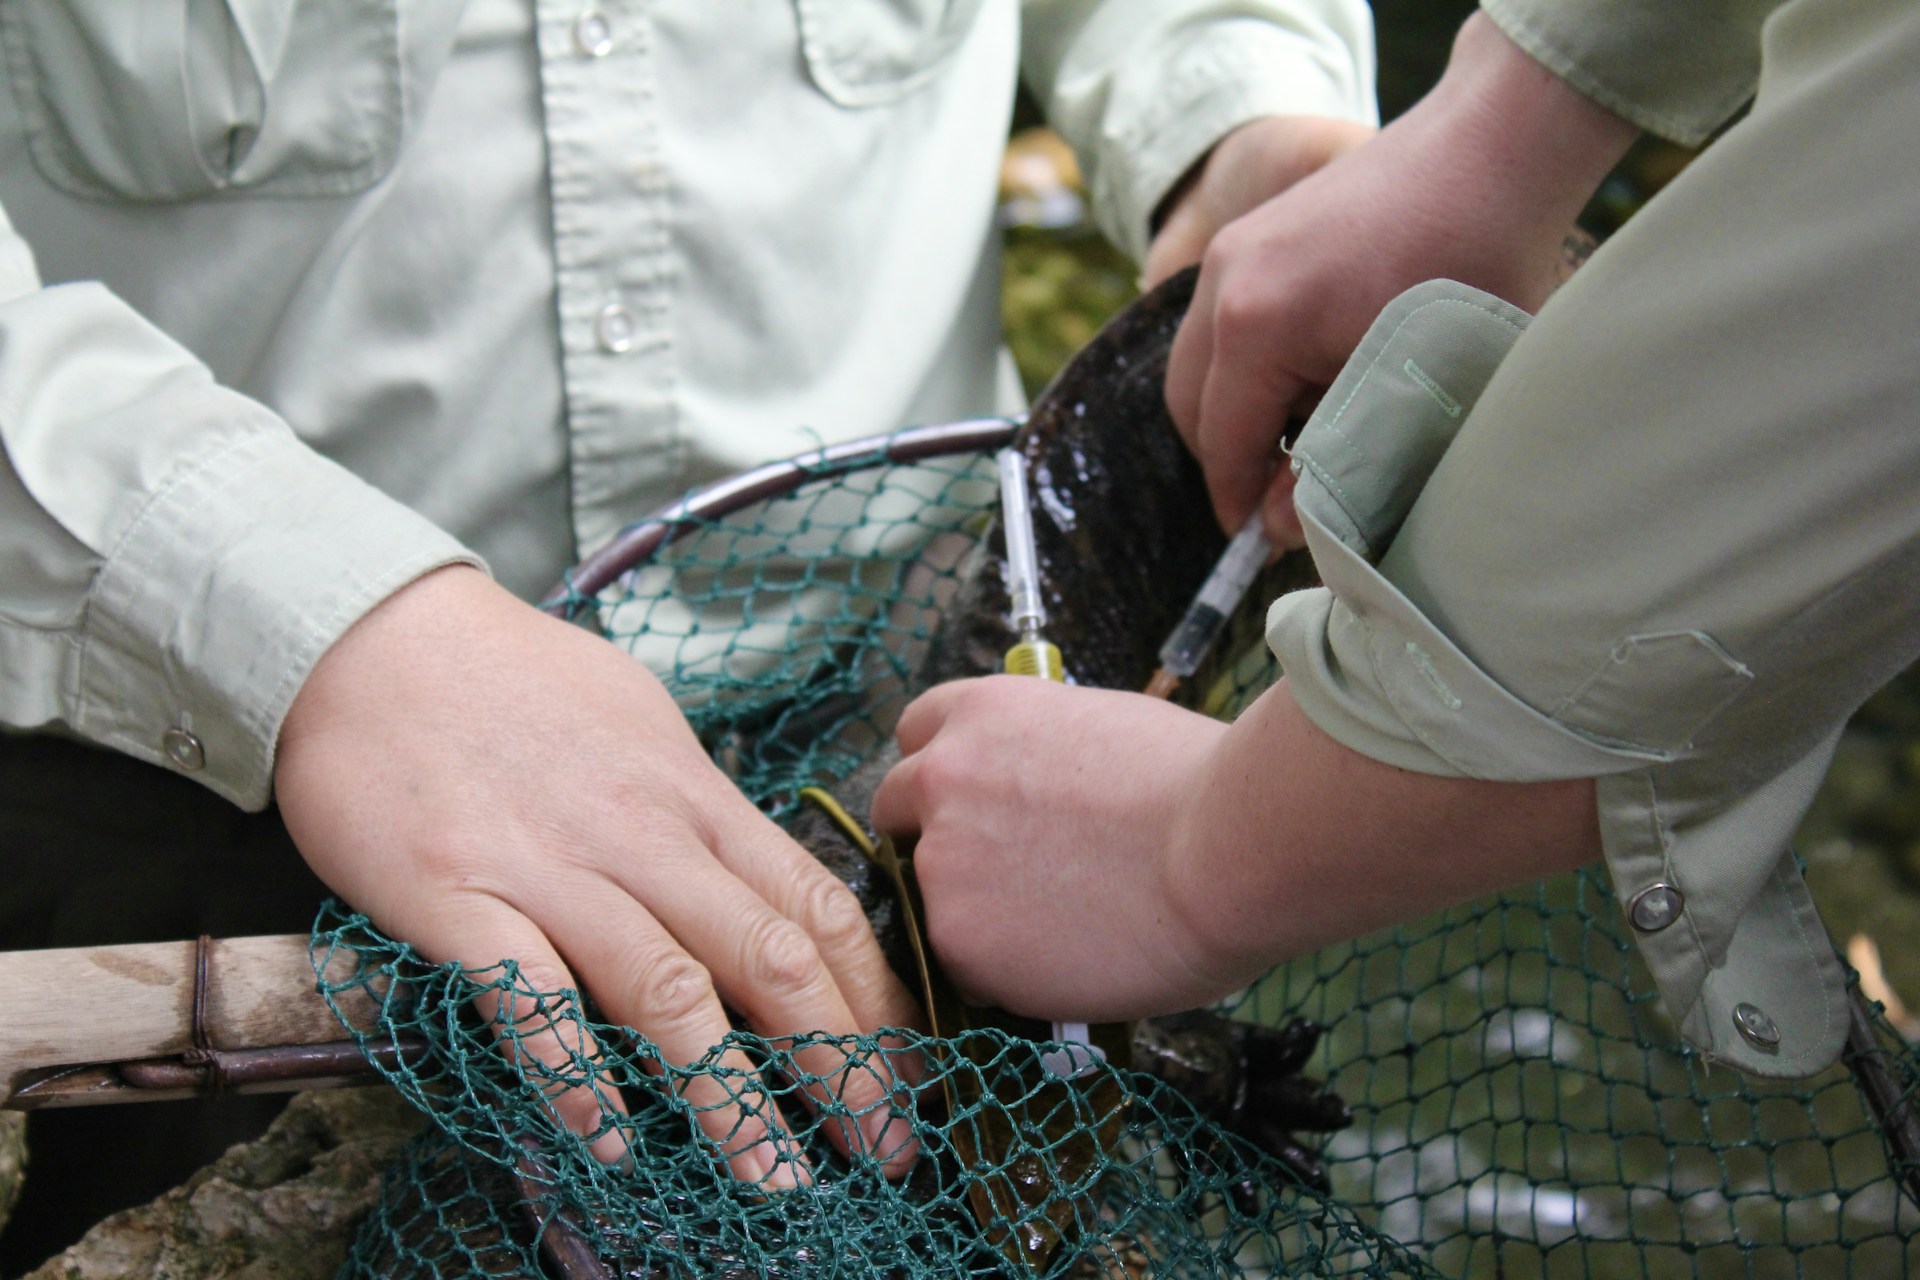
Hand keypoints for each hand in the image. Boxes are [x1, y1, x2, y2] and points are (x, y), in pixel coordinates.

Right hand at [274, 566, 921, 1183]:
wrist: (373, 634)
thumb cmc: (515, 681)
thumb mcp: (640, 723)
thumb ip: (698, 808)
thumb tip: (756, 876)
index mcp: (694, 795)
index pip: (817, 905)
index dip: (876, 999)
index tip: (909, 1073)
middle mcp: (644, 833)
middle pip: (772, 957)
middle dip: (842, 1064)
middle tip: (880, 1149)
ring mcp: (552, 866)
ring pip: (669, 990)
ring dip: (731, 1098)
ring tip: (775, 1182)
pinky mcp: (458, 894)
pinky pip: (532, 996)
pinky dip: (575, 1073)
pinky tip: (607, 1138)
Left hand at [871, 674, 1601, 1025]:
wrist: (1226, 850)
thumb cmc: (1202, 783)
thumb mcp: (1109, 729)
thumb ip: (1048, 758)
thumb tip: (1051, 793)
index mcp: (982, 712)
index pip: (915, 734)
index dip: (942, 775)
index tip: (969, 805)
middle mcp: (940, 777)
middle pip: (896, 811)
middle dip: (935, 842)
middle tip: (997, 878)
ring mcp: (941, 861)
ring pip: (931, 899)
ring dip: (975, 915)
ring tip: (1060, 934)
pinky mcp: (957, 938)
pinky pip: (966, 965)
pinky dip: (1004, 974)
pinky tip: (1068, 969)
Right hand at [1164, 13, 1637, 544]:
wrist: (1492, 145)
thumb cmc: (1472, 264)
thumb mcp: (1411, 389)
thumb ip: (1338, 468)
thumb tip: (1280, 528)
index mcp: (1255, 324)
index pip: (1223, 442)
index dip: (1240, 503)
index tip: (1263, 545)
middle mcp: (1225, 281)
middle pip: (1191, 405)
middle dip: (1229, 460)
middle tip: (1280, 503)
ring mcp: (1234, 249)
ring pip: (1202, 364)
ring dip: (1240, 412)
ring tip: (1305, 439)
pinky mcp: (1254, 234)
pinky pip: (1224, 324)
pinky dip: (1251, 367)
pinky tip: (1315, 380)